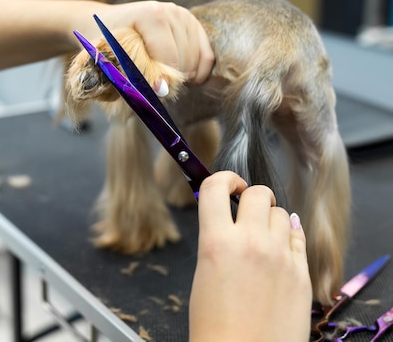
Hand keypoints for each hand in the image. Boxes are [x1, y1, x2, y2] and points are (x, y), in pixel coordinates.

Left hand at [76, 0, 214, 83]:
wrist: (111, 23)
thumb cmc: (107, 43)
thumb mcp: (108, 56)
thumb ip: (127, 74)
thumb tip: (160, 91)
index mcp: (150, 15)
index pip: (167, 55)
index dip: (163, 78)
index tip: (158, 93)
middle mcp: (172, 11)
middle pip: (183, 60)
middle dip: (171, 79)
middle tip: (156, 88)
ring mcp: (186, 17)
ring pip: (196, 61)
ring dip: (183, 77)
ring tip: (164, 79)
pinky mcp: (195, 25)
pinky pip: (207, 57)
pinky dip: (198, 72)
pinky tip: (184, 78)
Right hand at [189, 171, 311, 341]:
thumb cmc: (214, 325)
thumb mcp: (204, 273)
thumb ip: (217, 240)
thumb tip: (229, 221)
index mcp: (216, 242)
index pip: (216, 186)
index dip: (222, 179)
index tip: (227, 186)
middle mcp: (250, 242)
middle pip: (258, 193)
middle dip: (250, 196)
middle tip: (246, 210)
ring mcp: (280, 257)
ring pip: (281, 213)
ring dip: (270, 218)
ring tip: (263, 236)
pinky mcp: (301, 273)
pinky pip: (299, 237)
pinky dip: (289, 236)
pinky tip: (280, 248)